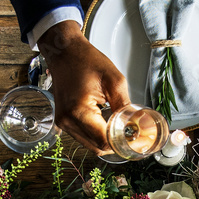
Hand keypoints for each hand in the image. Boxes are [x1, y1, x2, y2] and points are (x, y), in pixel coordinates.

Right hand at [38, 20, 130, 154]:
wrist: (65, 52)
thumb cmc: (86, 60)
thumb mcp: (114, 81)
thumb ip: (125, 107)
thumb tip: (135, 126)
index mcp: (79, 111)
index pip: (104, 141)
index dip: (120, 142)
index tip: (133, 137)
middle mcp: (67, 120)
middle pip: (97, 147)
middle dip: (114, 143)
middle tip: (128, 131)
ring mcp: (63, 122)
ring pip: (90, 145)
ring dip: (105, 139)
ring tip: (116, 124)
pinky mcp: (63, 121)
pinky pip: (83, 137)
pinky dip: (96, 134)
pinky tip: (104, 121)